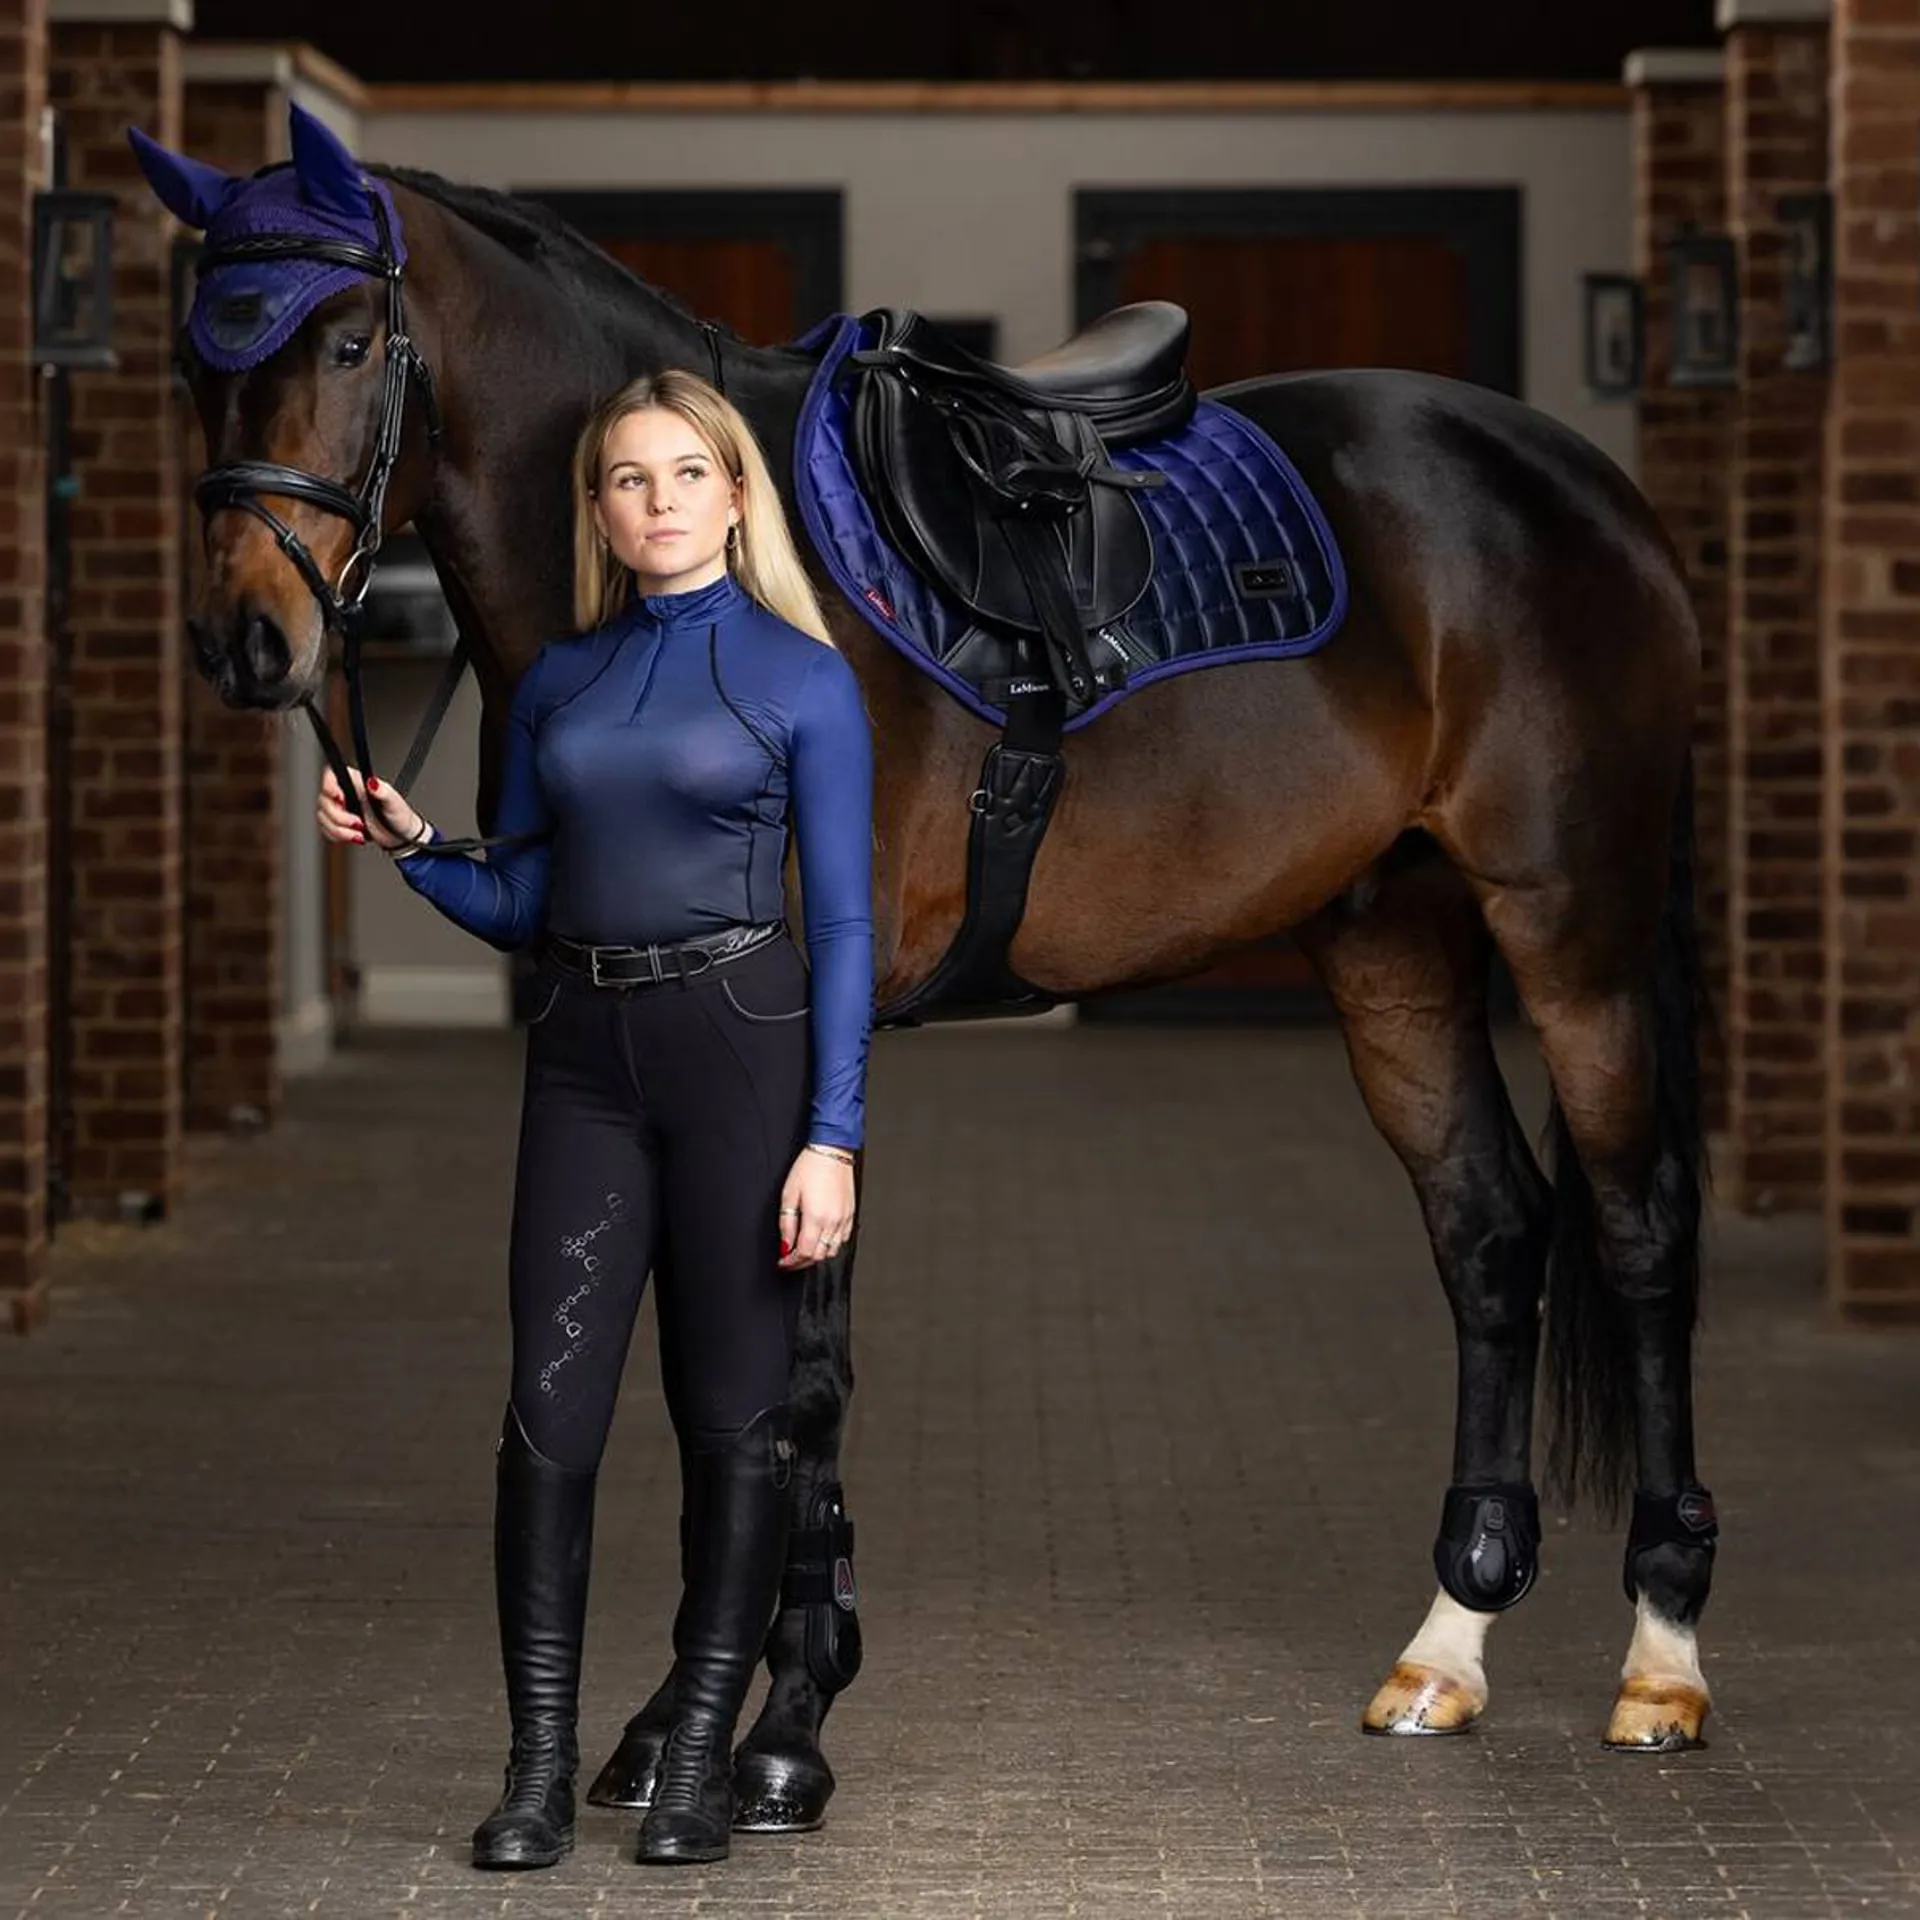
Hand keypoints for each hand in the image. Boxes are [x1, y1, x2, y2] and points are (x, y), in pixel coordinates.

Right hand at [315, 766, 425, 851]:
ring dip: (340, 830)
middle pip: (324, 800)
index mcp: (357, 782)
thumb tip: (372, 782)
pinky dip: (339, 836)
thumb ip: (382, 791)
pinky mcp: (338, 823)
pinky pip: (326, 829)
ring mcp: (341, 808)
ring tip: (360, 832)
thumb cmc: (400, 816)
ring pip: (323, 817)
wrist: (400, 837)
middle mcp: (346, 793)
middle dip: (340, 817)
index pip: (332, 775)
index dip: (329, 785)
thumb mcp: (394, 802)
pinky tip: (354, 836)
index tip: (339, 799)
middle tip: (359, 823)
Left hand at [776, 1145, 855, 1268]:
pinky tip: (821, 1238)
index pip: (804, 1253)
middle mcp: (833, 1221)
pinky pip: (843, 1239)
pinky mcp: (851, 1214)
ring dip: (817, 1254)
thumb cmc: (810, 1167)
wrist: (832, 1150)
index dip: (791, 1262)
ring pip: (832, 1250)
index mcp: (816, 1218)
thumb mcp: (789, 1194)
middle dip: (802, 1261)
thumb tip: (785, 1245)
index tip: (783, 1262)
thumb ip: (786, 1223)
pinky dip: (831, 1244)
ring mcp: (844, 1218)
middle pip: (818, 1256)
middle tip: (790, 1258)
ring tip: (805, 1248)